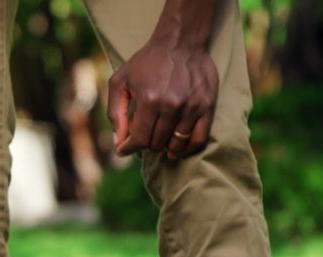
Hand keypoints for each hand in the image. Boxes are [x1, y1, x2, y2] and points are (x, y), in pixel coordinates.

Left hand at [108, 41, 218, 159]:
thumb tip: (118, 142)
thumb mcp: (120, 81)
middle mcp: (172, 105)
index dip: (128, 148)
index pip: (140, 139)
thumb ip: (115, 112)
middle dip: (146, 144)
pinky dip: (186, 149)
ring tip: (159, 140)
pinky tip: (177, 149)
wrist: (180, 41)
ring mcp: (192, 107)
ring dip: (165, 147)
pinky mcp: (207, 107)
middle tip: (143, 135)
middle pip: (157, 143)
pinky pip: (198, 140)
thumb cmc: (147, 61)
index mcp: (150, 99)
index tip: (123, 150)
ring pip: (176, 145)